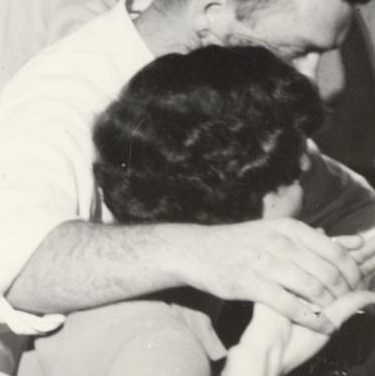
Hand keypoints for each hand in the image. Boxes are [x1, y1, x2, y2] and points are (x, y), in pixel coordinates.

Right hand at [176, 217, 366, 333]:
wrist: (196, 250)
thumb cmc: (242, 243)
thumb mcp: (276, 231)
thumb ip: (315, 239)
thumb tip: (357, 244)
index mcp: (288, 228)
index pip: (336, 253)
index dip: (353, 274)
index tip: (356, 286)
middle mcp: (278, 242)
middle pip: (328, 273)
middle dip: (345, 294)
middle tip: (349, 304)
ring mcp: (264, 262)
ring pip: (313, 289)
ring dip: (330, 307)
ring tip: (335, 315)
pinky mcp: (251, 284)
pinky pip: (292, 306)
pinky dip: (313, 319)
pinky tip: (322, 326)